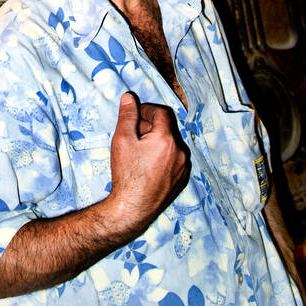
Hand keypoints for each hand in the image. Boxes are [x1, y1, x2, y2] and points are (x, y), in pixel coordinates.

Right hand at [107, 92, 189, 238]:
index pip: (161, 113)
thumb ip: (128, 116)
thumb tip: (129, 98)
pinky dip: (164, 156)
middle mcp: (180, 152)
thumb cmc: (127, 174)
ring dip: (157, 141)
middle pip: (166, 128)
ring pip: (171, 144)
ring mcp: (183, 167)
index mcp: (167, 139)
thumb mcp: (122, 140)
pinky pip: (175, 159)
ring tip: (139, 152)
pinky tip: (148, 165)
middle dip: (150, 126)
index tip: (135, 115)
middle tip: (133, 134)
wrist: (133, 208)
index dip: (147, 110)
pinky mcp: (182, 179)